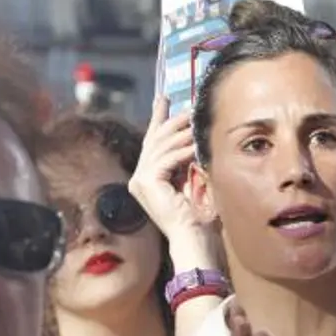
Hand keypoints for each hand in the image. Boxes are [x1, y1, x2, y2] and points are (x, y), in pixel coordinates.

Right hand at [132, 97, 220, 266]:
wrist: (194, 237)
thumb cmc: (197, 214)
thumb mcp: (190, 176)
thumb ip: (185, 157)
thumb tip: (192, 132)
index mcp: (146, 177)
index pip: (152, 141)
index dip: (158, 117)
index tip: (164, 97)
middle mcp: (138, 178)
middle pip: (155, 140)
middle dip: (172, 121)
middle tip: (188, 108)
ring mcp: (140, 181)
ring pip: (161, 147)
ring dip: (181, 134)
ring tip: (196, 124)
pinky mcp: (147, 183)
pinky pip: (166, 159)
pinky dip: (182, 151)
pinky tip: (195, 146)